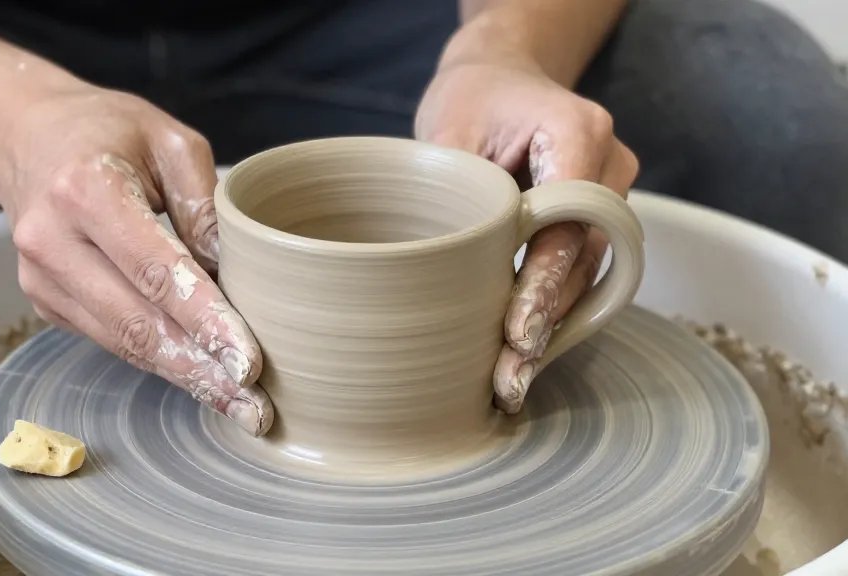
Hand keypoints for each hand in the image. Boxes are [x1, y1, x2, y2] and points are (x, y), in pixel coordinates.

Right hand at [0, 86, 272, 435]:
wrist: (27, 137)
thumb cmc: (109, 132)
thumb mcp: (171, 142)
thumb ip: (207, 204)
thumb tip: (240, 274)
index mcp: (87, 190)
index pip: (156, 271)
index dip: (205, 321)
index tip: (249, 362)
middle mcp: (52, 239)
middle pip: (137, 322)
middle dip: (201, 370)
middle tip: (255, 407)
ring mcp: (41, 277)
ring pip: (122, 342)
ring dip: (183, 377)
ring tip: (238, 404)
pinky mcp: (44, 300)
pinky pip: (110, 339)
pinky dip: (157, 360)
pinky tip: (199, 376)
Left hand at [415, 58, 638, 413]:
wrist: (501, 79)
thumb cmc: (473, 98)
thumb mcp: (448, 129)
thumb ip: (458, 191)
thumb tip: (447, 268)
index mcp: (578, 131)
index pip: (570, 220)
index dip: (546, 280)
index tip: (516, 330)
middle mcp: (609, 165)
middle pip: (585, 256)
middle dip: (549, 319)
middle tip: (511, 374)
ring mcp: (610, 195)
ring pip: (588, 273)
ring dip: (552, 327)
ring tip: (512, 379)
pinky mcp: (594, 221)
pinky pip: (579, 271)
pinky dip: (551, 311)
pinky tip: (523, 355)